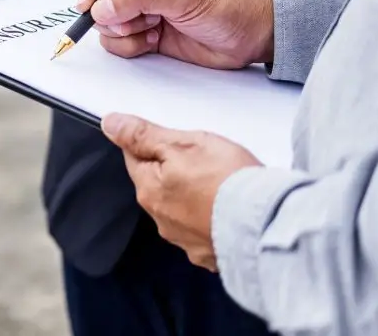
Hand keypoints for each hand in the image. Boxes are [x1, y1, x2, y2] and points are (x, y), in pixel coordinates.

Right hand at [75, 0, 274, 68]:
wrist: (251, 35)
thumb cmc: (231, 3)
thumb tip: (103, 6)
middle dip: (105, 7)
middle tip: (127, 18)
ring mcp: (137, 6)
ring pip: (101, 18)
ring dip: (122, 29)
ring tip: (153, 26)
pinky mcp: (140, 31)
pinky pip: (114, 40)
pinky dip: (130, 45)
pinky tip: (154, 39)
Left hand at [102, 113, 262, 270]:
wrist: (267, 225)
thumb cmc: (228, 182)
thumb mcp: (183, 144)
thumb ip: (143, 135)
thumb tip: (110, 123)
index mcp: (149, 190)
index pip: (134, 158)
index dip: (151, 143)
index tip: (171, 140)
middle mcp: (161, 219)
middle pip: (157, 183)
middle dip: (174, 169)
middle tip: (205, 160)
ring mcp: (185, 240)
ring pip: (180, 207)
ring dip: (192, 195)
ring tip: (221, 184)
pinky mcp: (209, 254)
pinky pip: (203, 230)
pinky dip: (211, 218)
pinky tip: (228, 210)